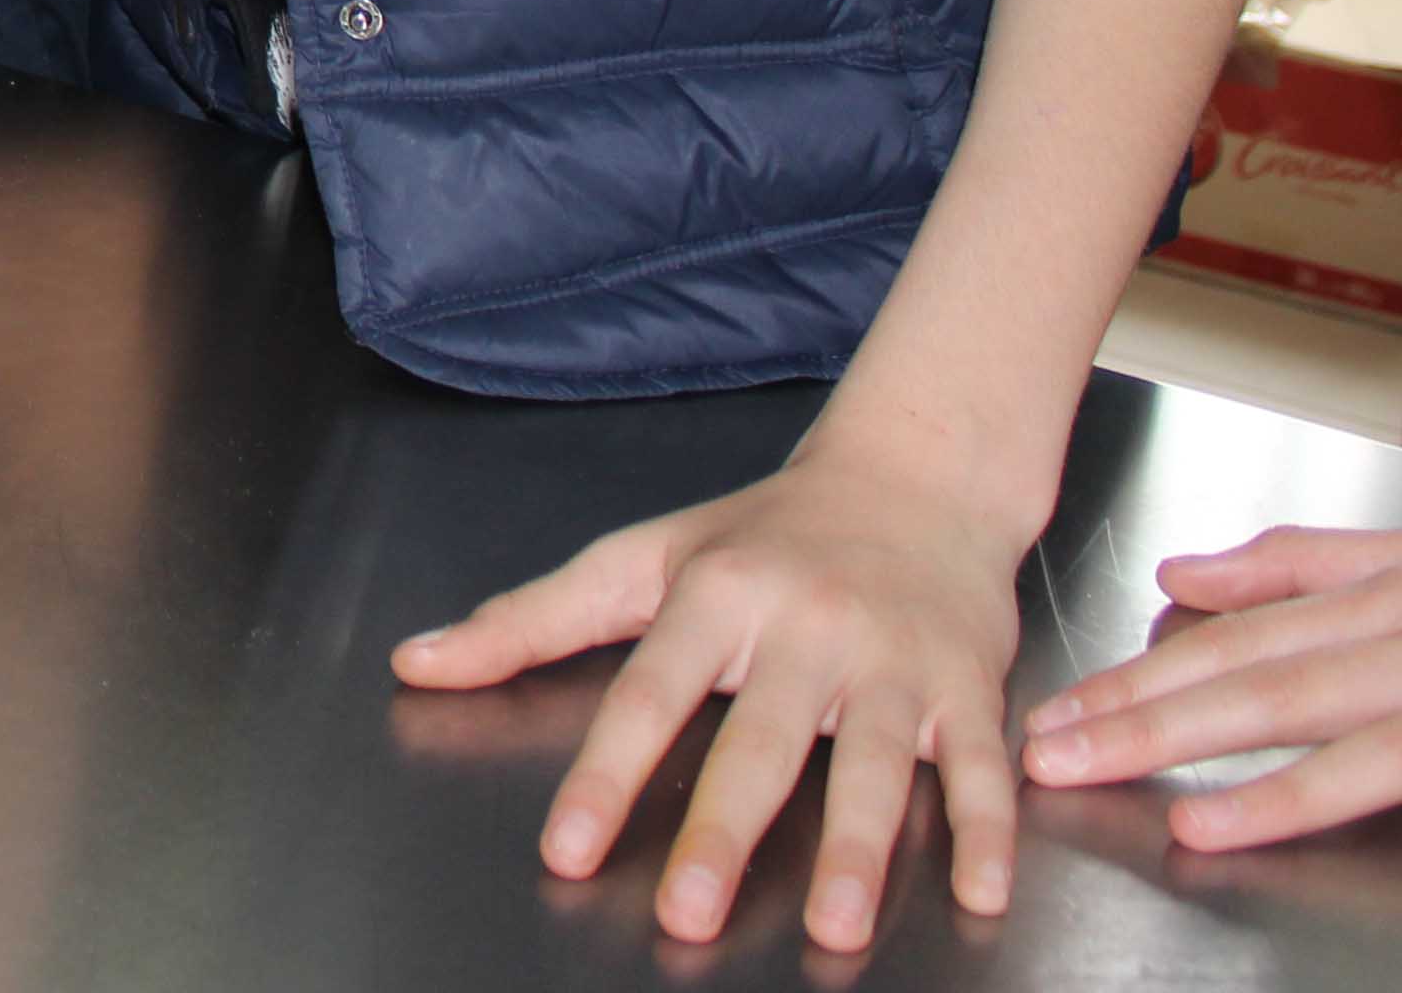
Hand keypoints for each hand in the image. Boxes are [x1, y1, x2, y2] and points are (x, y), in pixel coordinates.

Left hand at [395, 445, 1032, 951]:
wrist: (915, 476)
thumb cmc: (764, 533)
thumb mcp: (639, 560)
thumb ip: (528, 620)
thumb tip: (413, 665)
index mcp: (716, 595)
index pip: (647, 693)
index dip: (606, 774)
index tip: (568, 848)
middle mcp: (805, 623)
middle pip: (759, 740)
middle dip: (725, 831)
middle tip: (690, 914)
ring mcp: (893, 657)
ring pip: (878, 760)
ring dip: (860, 848)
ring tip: (834, 925)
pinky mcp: (969, 685)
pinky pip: (983, 766)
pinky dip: (988, 832)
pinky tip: (978, 895)